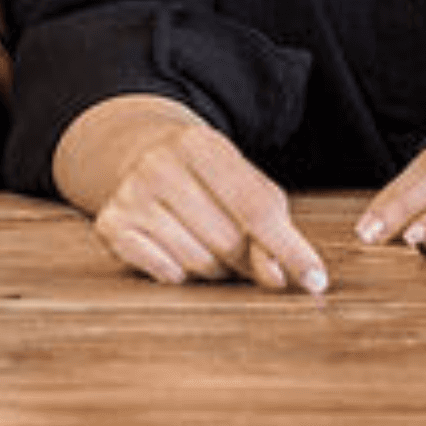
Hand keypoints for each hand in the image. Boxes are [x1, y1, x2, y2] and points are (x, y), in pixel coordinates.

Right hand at [51, 93, 326, 292]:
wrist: (142, 154)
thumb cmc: (210, 178)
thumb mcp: (246, 185)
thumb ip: (272, 228)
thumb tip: (278, 277)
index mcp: (201, 144)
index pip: (256, 208)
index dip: (290, 249)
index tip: (316, 280)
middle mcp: (159, 164)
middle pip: (227, 242)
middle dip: (246, 259)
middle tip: (244, 253)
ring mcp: (130, 194)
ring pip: (196, 263)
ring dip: (214, 268)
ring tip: (207, 243)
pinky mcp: (110, 224)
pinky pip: (162, 272)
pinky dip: (178, 272)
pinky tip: (177, 250)